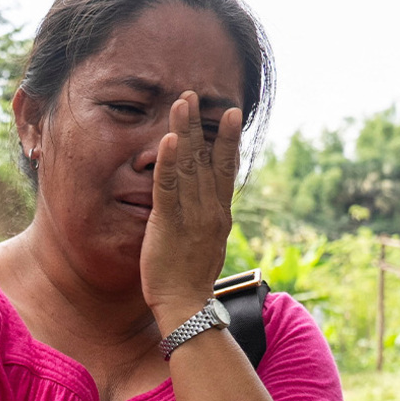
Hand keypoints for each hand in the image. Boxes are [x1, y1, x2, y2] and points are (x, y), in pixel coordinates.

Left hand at [142, 91, 243, 328]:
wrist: (187, 306)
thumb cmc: (191, 279)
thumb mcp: (205, 244)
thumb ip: (205, 220)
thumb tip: (203, 206)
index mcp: (220, 213)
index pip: (226, 169)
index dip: (229, 140)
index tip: (231, 113)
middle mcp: (211, 209)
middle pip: (208, 158)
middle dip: (202, 124)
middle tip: (196, 94)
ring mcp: (192, 215)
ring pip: (189, 165)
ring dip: (184, 131)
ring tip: (182, 102)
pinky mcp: (169, 223)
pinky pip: (168, 187)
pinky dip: (168, 162)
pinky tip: (168, 139)